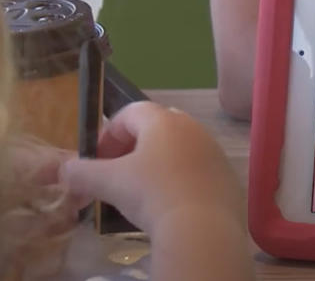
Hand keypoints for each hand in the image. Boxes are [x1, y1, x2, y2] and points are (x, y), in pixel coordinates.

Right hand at [60, 101, 243, 233]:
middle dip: (133, 148)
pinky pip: (197, 170)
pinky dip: (180, 180)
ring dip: (157, 164)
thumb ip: (82, 172)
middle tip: (117, 174)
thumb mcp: (108, 183)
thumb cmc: (152, 193)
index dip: (108, 134)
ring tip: (142, 192)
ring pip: (179, 149)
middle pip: (157, 128)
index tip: (97, 160)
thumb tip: (65, 170)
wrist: (202, 225)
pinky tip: (169, 204)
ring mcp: (213, 151)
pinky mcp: (226, 175)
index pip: (131, 112)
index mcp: (164, 121)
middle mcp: (193, 128)